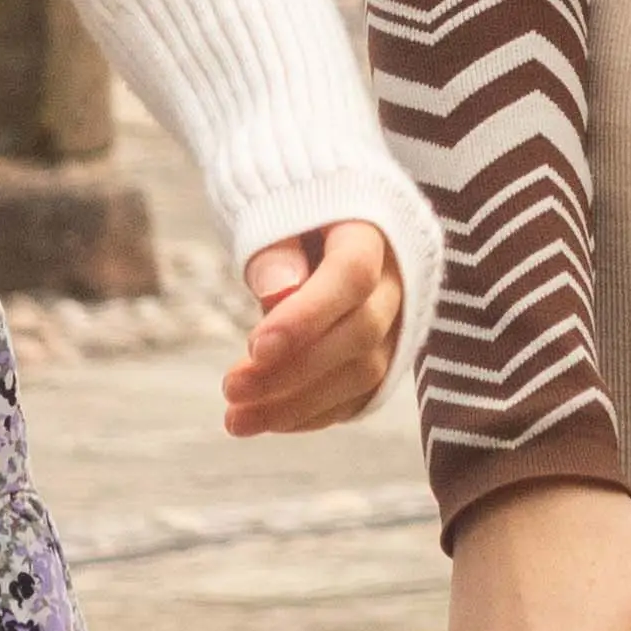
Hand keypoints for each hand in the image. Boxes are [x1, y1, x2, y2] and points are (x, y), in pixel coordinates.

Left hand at [222, 223, 404, 437]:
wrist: (329, 219)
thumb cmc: (294, 211)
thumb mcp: (277, 210)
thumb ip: (276, 248)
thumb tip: (278, 289)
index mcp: (375, 229)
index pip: (353, 276)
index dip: (306, 316)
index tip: (253, 348)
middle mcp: (399, 279)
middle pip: (359, 333)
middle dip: (291, 371)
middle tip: (230, 389)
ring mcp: (400, 322)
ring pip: (363, 374)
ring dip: (296, 404)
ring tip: (236, 419)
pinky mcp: (388, 355)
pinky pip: (360, 395)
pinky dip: (313, 413)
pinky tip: (267, 420)